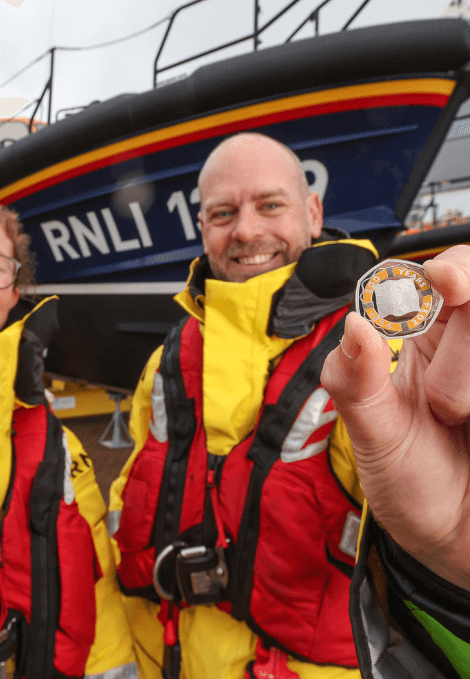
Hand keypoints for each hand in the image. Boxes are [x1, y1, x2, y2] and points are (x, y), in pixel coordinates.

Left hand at [321, 245, 469, 589]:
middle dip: (460, 354)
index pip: (443, 274)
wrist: (454, 543)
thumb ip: (356, 380)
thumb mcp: (373, 435)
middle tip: (446, 408)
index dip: (450, 268)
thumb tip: (353, 325)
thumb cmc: (409, 482)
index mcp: (424, 339)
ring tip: (461, 424)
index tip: (442, 281)